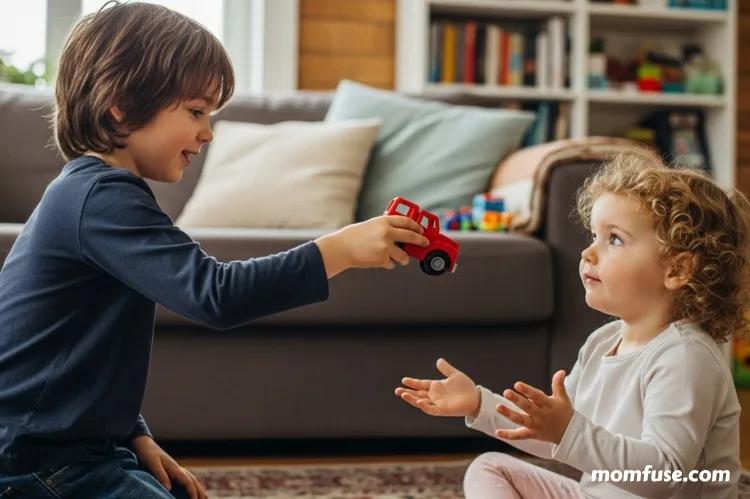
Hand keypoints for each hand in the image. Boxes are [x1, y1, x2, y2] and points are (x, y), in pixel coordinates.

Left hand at [132, 436, 205, 498]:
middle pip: (193, 481)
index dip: (192, 491)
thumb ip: (161, 475)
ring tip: (204, 497)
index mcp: (175, 468)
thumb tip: (169, 489)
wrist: (145, 444)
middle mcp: (178, 469)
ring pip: (191, 480)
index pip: (188, 481)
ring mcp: (176, 470)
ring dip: (198, 488)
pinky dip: (191, 485)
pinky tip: (191, 490)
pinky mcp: (172, 471)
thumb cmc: (148, 453)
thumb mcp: (153, 464)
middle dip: (200, 491)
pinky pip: (185, 480)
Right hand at [315, 215, 429, 277]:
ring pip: (404, 256)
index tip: (420, 231)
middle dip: (421, 241)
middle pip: (412, 237)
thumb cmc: (353, 237)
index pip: (407, 222)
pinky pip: (391, 264)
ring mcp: (385, 247)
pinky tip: (378, 260)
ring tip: (398, 258)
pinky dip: (387, 264)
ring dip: (403, 259)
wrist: (341, 248)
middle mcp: (387, 233)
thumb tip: (401, 233)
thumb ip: (385, 227)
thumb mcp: (371, 225)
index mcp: (384, 221)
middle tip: (424, 244)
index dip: (417, 227)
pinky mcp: (382, 259)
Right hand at [395, 358, 480, 417]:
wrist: (475, 397)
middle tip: (397, 390)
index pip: (421, 384)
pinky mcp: (442, 410)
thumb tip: (438, 360)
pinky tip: (418, 401)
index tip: (404, 380)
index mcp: (436, 387)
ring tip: (403, 395)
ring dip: (412, 399)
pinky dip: (424, 406)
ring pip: (421, 402)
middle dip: (407, 392)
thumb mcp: (454, 375)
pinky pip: (431, 409)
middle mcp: (434, 395)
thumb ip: (446, 369)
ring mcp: (437, 403)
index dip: (413, 383)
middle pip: (418, 394)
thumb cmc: (466, 387)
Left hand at [494, 370, 573, 444]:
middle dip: (516, 400)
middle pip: (527, 407)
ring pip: (521, 420)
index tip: (517, 384)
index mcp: (548, 405)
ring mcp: (536, 426)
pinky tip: (497, 432)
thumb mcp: (562, 398)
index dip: (528, 391)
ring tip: (498, 407)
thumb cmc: (565, 413)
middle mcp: (541, 416)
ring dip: (509, 414)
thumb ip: (558, 384)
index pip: (537, 397)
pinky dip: (509, 435)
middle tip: (506, 392)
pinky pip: (519, 436)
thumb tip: (561, 371)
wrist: (571, 434)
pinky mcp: (532, 434)